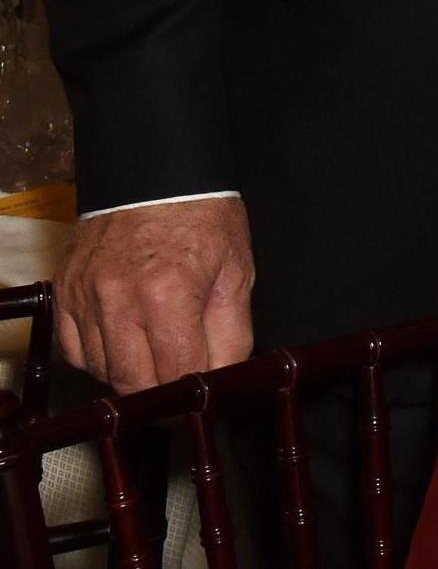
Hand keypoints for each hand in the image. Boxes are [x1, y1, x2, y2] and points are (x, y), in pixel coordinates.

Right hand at [57, 197, 253, 392]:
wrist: (157, 173)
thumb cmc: (204, 217)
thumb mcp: (237, 271)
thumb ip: (232, 332)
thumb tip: (224, 378)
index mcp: (169, 292)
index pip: (177, 373)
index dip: (194, 394)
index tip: (203, 398)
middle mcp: (119, 298)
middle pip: (134, 381)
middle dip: (162, 391)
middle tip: (180, 384)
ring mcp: (86, 295)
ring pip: (101, 369)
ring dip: (130, 372)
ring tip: (156, 351)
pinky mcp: (66, 291)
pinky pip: (74, 349)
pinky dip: (98, 355)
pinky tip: (124, 341)